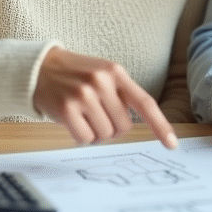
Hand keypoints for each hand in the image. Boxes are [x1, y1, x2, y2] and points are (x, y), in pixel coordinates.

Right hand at [33, 47, 177, 148]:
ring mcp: (83, 95)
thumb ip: (120, 94)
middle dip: (112, 128)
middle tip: (96, 115)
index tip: (172, 144)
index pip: (145, 102)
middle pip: (123, 127)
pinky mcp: (66, 109)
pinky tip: (73, 122)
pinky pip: (85, 139)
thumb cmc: (76, 75)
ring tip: (83, 115)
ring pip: (104, 135)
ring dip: (95, 133)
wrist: (39, 67)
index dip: (160, 125)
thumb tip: (133, 127)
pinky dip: (81, 136)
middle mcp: (101, 82)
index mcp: (115, 72)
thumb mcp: (102, 74)